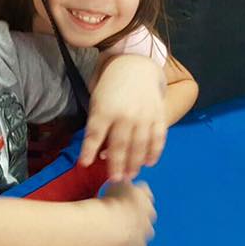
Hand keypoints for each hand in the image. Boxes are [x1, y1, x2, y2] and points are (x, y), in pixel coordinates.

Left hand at [81, 55, 166, 180]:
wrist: (135, 65)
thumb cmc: (111, 87)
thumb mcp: (97, 102)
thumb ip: (98, 125)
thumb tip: (101, 153)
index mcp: (105, 109)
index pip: (94, 134)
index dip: (89, 151)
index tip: (84, 165)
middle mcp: (125, 114)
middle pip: (120, 145)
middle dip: (116, 164)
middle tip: (114, 180)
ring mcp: (144, 116)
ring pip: (140, 145)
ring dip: (135, 163)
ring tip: (130, 176)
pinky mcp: (159, 115)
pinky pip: (158, 138)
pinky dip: (155, 152)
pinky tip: (149, 163)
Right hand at [103, 181, 155, 245]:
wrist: (112, 223)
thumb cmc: (110, 202)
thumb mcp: (114, 183)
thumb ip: (120, 181)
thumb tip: (120, 175)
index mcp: (142, 194)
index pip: (145, 190)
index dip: (137, 192)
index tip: (130, 193)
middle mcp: (148, 211)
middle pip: (149, 210)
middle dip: (141, 212)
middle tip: (126, 210)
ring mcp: (145, 229)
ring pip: (147, 229)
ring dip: (139, 229)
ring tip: (126, 228)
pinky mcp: (140, 244)